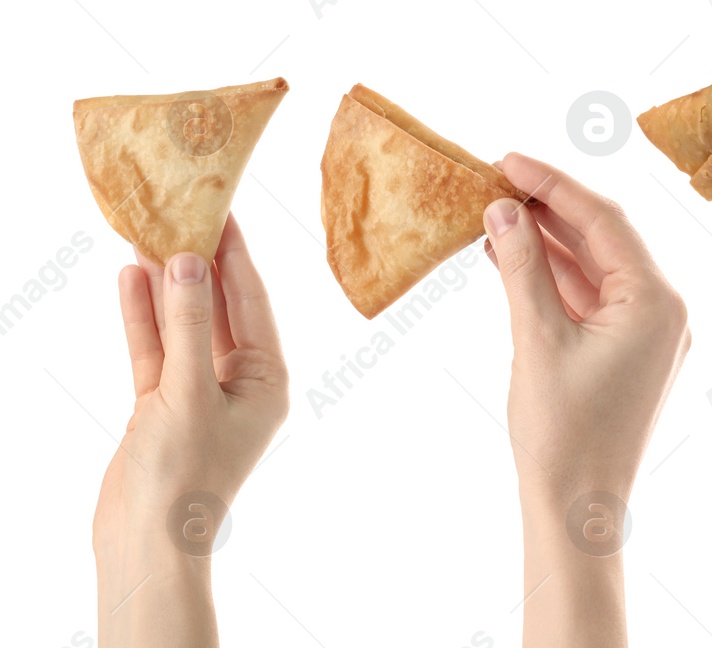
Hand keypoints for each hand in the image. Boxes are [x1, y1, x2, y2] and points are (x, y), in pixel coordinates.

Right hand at [95, 215, 288, 647]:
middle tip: (183, 207)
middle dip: (200, 262)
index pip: (253, 302)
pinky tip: (129, 276)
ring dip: (166, 283)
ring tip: (149, 230)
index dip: (236, 253)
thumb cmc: (182, 474)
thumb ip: (186, 323)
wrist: (145, 541)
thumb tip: (188, 259)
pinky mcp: (162, 405)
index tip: (222, 206)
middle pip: (220, 307)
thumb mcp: (186, 391)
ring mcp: (200, 393)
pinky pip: (154, 348)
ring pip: (182, 324)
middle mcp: (241, 382)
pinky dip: (143, 315)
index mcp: (269, 380)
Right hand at [483, 153, 689, 646]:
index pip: (605, 219)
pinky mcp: (631, 350)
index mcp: (659, 302)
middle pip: (605, 237)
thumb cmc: (563, 433)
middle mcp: (668, 310)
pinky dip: (554, 275)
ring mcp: (652, 332)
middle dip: (548, 207)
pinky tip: (510, 254)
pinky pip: (593, 296)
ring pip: (596, 265)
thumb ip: (522, 266)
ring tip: (491, 212)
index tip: (506, 158)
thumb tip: (501, 208)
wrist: (579, 508)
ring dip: (547, 240)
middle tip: (493, 178)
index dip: (553, 183)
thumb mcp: (536, 338)